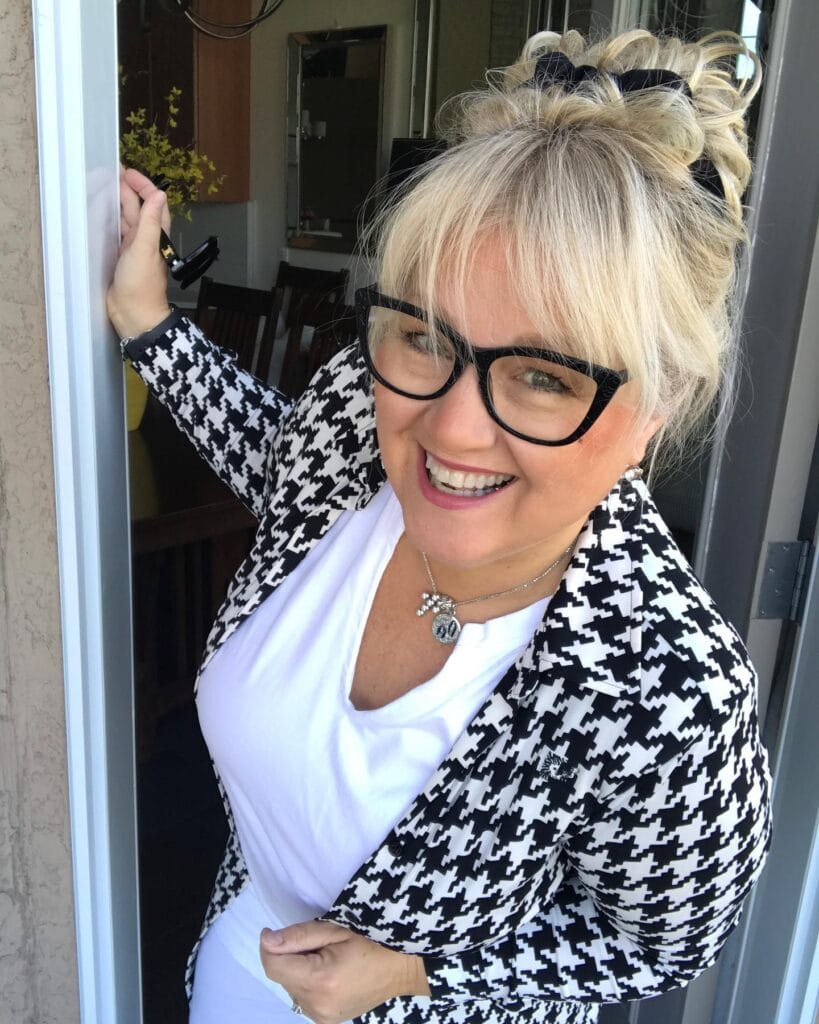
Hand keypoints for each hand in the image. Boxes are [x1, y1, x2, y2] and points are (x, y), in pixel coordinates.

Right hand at [107, 167, 171, 339]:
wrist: (134, 314)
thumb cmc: (142, 283)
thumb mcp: (146, 249)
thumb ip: (152, 222)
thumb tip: (160, 194)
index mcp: (155, 235)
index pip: (153, 203)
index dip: (144, 186)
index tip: (128, 173)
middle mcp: (144, 239)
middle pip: (136, 208)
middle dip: (126, 190)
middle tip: (108, 174)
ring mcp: (131, 248)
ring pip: (124, 219)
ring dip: (114, 203)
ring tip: (100, 187)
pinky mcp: (119, 258)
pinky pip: (113, 234)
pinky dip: (106, 221)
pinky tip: (95, 213)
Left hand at [259, 920, 429, 1023]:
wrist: (401, 969)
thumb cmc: (371, 942)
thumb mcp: (336, 930)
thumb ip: (299, 936)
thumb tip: (266, 939)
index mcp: (319, 980)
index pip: (274, 966)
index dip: (268, 946)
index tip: (272, 931)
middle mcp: (316, 1005)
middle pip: (281, 977)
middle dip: (288, 956)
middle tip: (314, 943)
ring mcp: (321, 1017)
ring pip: (290, 988)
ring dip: (297, 970)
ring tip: (324, 958)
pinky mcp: (326, 1021)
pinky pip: (302, 998)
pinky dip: (306, 982)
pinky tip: (327, 973)